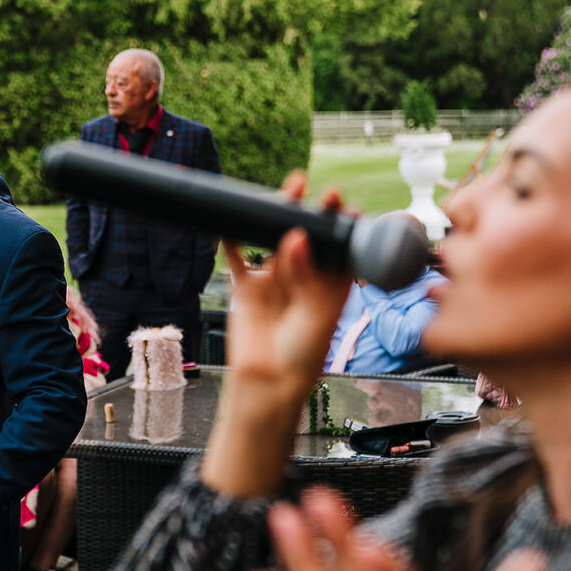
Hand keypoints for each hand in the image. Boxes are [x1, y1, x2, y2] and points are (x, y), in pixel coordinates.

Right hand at [222, 172, 349, 411]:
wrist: (268, 383)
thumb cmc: (303, 355)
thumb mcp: (316, 314)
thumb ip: (306, 275)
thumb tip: (295, 236)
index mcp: (331, 283)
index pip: (337, 245)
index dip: (338, 222)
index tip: (339, 204)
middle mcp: (305, 276)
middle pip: (306, 235)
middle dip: (307, 209)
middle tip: (305, 187)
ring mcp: (275, 279)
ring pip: (275, 239)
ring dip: (276, 215)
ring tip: (284, 192)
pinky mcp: (247, 287)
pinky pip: (238, 258)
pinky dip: (233, 239)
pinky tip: (232, 221)